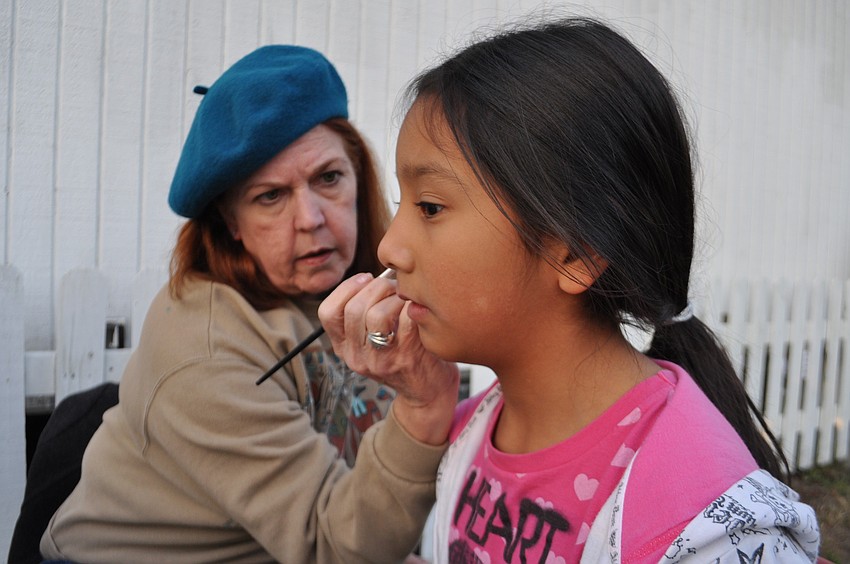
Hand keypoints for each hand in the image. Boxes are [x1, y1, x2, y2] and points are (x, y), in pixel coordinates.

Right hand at [319, 272, 458, 444]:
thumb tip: (372, 278)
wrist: (428, 394)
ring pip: (376, 314)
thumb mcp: (372, 342)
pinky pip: (405, 319)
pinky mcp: (406, 358)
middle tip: (394, 286)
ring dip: (394, 296)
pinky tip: (419, 307)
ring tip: (406, 297)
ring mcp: (381, 360)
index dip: (347, 287)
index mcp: (344, 349)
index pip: (328, 312)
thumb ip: (364, 315)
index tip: (367, 278)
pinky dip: (413, 306)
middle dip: (377, 286)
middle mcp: (357, 357)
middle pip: (354, 308)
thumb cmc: (403, 356)